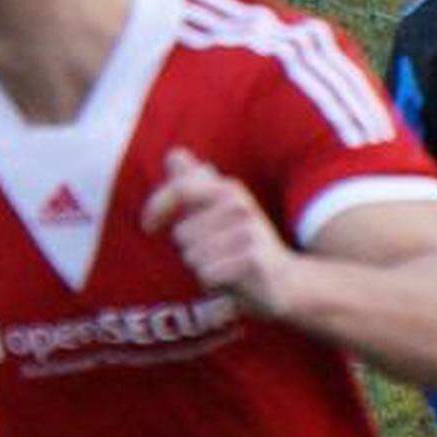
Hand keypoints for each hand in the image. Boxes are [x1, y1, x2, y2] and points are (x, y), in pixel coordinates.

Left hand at [138, 147, 297, 317]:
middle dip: (191, 251)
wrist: (288, 280)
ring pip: (192, 257)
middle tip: (218, 254)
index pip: (181, 188)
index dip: (157, 206)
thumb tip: (172, 154)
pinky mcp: (252, 258)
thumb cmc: (243, 244)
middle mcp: (239, 204)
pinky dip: (213, 283)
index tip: (147, 225)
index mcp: (227, 188)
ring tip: (226, 266)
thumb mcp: (220, 210)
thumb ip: (194, 183)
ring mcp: (248, 230)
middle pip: (181, 234)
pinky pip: (207, 274)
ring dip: (202, 268)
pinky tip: (233, 280)